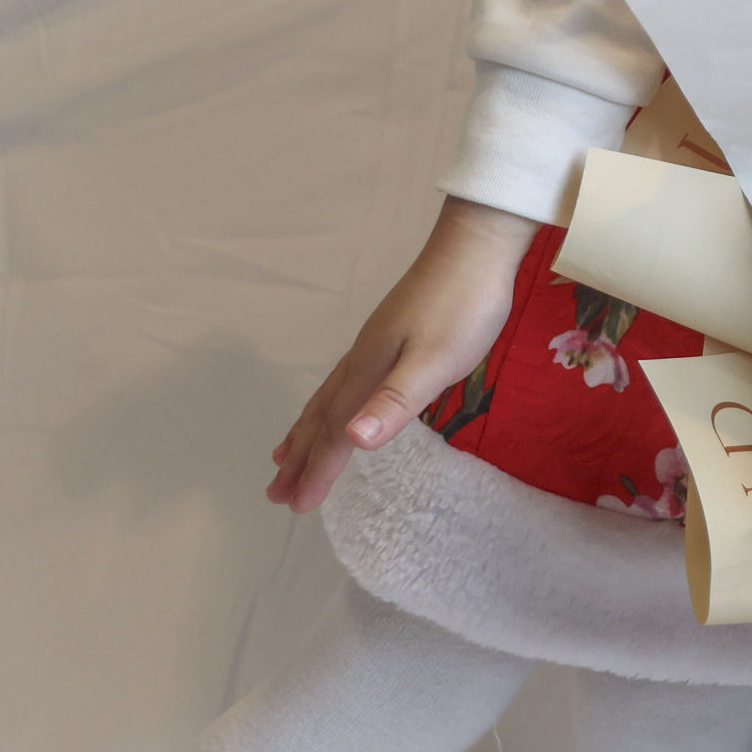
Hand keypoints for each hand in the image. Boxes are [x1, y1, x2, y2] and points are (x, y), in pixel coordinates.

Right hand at [264, 195, 539, 511]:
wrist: (477, 244)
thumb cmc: (463, 305)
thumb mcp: (436, 360)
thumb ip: (395, 401)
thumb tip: (352, 441)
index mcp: (369, 369)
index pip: (336, 430)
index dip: (318, 469)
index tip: (297, 506)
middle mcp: (363, 358)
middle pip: (321, 415)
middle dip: (299, 456)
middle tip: (275, 494)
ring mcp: (375, 343)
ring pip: (330, 396)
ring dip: (308, 430)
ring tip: (285, 455)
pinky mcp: (391, 333)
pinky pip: (345, 381)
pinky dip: (331, 404)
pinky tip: (343, 403)